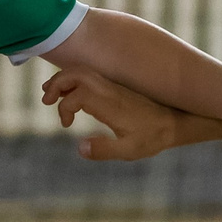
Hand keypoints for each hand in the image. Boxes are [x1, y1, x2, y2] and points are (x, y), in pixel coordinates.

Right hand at [39, 69, 214, 161]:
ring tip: (51, 94)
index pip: (76, 95)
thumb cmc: (152, 137)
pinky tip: (70, 94)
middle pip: (75, 74)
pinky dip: (74, 80)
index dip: (64, 109)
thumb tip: (79, 148)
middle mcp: (109, 89)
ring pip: (82, 71)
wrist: (175, 120)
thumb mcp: (129, 151)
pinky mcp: (115, 87)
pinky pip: (89, 75)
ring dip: (63, 80)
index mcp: (109, 103)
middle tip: (45, 100)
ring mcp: (112, 86)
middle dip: (56, 84)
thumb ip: (104, 150)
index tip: (67, 125)